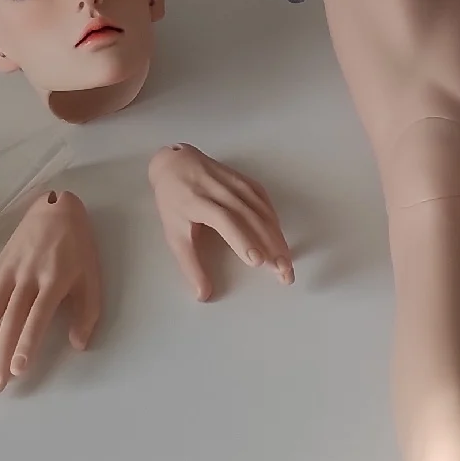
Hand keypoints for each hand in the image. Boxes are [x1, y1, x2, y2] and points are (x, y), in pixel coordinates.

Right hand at [0, 188, 100, 391]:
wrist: (55, 210)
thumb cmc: (77, 248)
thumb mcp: (93, 276)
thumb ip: (87, 312)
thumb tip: (78, 345)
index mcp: (54, 278)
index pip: (37, 315)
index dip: (26, 342)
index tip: (19, 369)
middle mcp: (26, 276)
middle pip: (8, 318)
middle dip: (0, 354)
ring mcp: (6, 273)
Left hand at [148, 144, 293, 299]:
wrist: (175, 164)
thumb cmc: (173, 202)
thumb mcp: (174, 234)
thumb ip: (190, 265)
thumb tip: (203, 295)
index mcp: (198, 201)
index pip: (224, 219)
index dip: (242, 239)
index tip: (257, 261)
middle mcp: (219, 189)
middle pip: (250, 217)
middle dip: (270, 245)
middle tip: (283, 271)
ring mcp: (235, 182)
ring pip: (261, 210)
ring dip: (277, 236)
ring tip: (286, 261)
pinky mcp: (245, 180)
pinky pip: (264, 201)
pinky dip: (274, 220)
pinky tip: (280, 237)